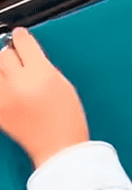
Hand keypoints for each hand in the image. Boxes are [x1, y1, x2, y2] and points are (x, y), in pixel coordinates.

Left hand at [0, 27, 89, 167]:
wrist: (59, 151)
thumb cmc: (67, 123)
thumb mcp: (64, 86)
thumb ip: (43, 65)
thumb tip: (26, 51)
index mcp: (41, 75)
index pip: (22, 41)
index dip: (22, 38)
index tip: (21, 38)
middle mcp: (19, 84)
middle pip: (4, 54)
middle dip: (12, 57)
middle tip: (20, 65)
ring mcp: (4, 98)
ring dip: (3, 72)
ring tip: (14, 81)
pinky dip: (3, 88)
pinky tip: (11, 93)